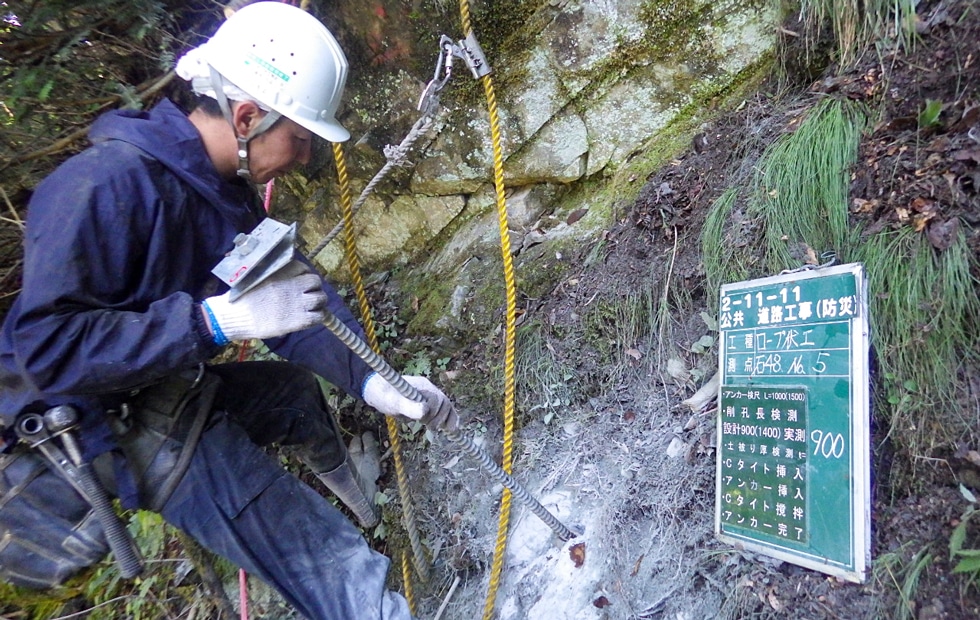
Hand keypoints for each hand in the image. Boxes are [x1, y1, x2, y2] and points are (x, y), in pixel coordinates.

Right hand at [202, 260, 326, 342]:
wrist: (236, 315)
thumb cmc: (243, 297)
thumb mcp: (258, 276)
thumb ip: (274, 275)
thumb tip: (286, 276)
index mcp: (282, 273)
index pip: (303, 269)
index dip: (304, 275)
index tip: (301, 281)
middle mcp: (292, 285)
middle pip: (315, 282)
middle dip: (315, 288)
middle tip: (309, 295)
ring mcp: (297, 303)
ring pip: (320, 298)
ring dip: (319, 302)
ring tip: (313, 307)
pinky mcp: (298, 320)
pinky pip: (318, 316)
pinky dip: (318, 317)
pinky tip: (311, 319)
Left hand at [362, 373, 458, 430]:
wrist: (377, 391)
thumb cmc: (383, 395)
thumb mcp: (393, 403)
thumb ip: (408, 407)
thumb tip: (425, 411)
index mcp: (422, 385)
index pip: (437, 399)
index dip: (434, 413)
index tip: (425, 422)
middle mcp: (428, 388)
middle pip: (444, 403)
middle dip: (439, 417)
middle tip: (429, 427)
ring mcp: (429, 394)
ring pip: (446, 406)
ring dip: (444, 419)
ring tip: (435, 428)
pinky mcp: (428, 401)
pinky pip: (443, 409)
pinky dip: (448, 418)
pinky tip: (451, 427)